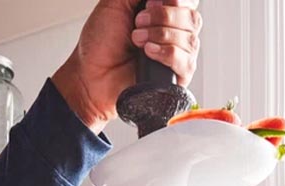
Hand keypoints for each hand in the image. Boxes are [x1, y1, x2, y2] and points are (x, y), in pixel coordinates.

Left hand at [53, 0, 201, 133]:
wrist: (91, 74)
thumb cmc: (101, 43)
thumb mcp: (116, 3)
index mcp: (164, 14)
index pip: (188, 3)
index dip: (178, 1)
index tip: (151, 2)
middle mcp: (175, 34)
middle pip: (193, 18)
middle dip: (164, 16)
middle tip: (139, 21)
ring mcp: (178, 56)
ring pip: (190, 39)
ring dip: (160, 35)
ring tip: (136, 40)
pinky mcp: (177, 78)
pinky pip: (185, 61)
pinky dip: (166, 53)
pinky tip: (148, 52)